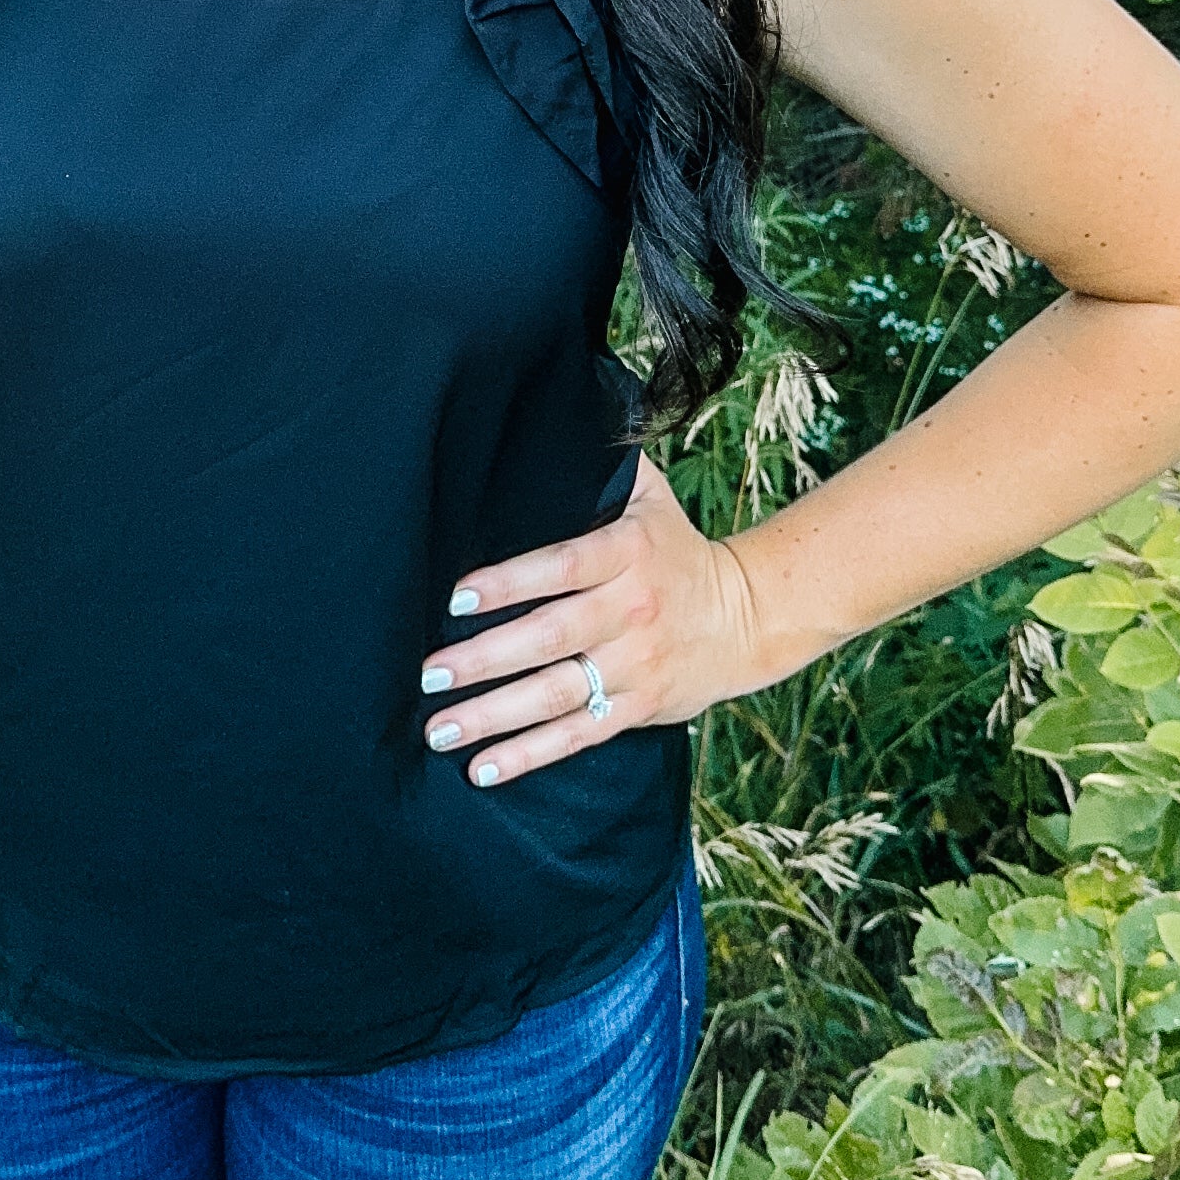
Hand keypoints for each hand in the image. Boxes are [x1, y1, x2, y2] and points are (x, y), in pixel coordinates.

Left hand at [419, 455, 769, 787]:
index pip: (562, 568)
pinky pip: (578, 735)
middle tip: (430, 673)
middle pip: (550, 638)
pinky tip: (483, 768)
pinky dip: (531, 755)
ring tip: (440, 730)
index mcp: (627, 554)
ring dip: (495, 715)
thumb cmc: (675, 547)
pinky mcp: (638, 708)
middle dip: (485, 659)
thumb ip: (601, 464)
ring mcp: (635, 665)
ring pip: (557, 694)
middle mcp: (631, 612)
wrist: (749, 616)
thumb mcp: (649, 497)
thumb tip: (557, 410)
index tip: (457, 598)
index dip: (509, 582)